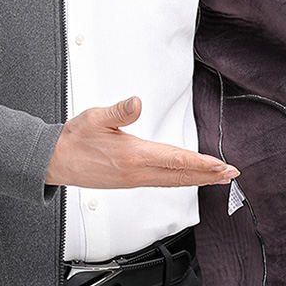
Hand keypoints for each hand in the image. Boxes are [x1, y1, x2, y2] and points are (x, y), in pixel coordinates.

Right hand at [46, 95, 239, 187]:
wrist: (54, 161)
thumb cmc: (74, 139)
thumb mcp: (95, 118)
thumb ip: (119, 112)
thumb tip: (136, 102)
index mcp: (133, 155)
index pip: (175, 159)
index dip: (201, 163)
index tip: (221, 165)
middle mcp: (136, 172)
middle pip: (180, 175)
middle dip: (207, 175)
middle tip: (230, 174)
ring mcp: (133, 180)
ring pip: (172, 181)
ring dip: (197, 179)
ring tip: (216, 178)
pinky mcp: (128, 182)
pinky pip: (161, 183)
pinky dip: (179, 181)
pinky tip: (185, 178)